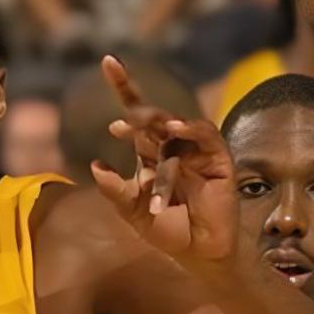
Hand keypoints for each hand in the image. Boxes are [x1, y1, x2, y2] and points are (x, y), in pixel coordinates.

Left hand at [91, 55, 238, 265]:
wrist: (197, 253)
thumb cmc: (166, 230)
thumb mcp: (132, 211)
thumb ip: (115, 190)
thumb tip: (95, 167)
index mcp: (150, 153)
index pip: (136, 116)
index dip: (124, 87)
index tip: (108, 60)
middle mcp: (172, 146)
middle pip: (154, 115)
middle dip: (137, 113)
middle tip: (120, 125)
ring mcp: (196, 150)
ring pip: (172, 130)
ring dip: (154, 131)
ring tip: (137, 132)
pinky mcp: (218, 159)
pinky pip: (205, 135)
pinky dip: (191, 128)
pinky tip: (176, 127)